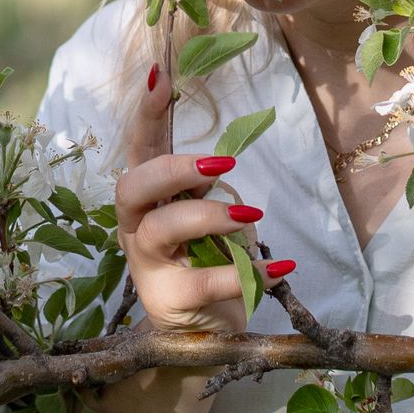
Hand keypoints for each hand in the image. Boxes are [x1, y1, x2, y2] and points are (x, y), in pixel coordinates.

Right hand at [114, 54, 262, 334]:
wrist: (201, 336)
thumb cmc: (206, 262)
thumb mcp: (207, 218)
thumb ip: (204, 188)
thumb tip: (215, 166)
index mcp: (146, 201)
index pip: (139, 150)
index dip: (147, 115)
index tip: (162, 77)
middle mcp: (136, 228)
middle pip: (132, 187)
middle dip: (174, 169)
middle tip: (222, 164)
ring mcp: (148, 266)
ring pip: (162, 228)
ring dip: (210, 216)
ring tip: (252, 218)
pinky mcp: (169, 301)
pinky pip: (203, 280)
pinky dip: (246, 273)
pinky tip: (281, 268)